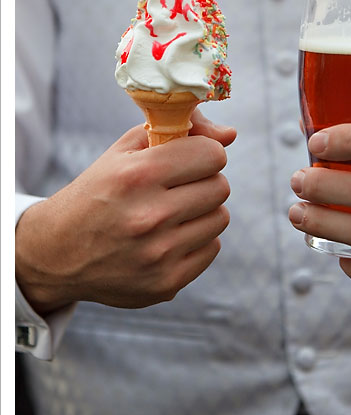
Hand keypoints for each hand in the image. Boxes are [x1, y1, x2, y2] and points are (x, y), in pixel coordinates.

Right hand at [15, 111, 236, 314]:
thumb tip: (230, 134)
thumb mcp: (125, 151)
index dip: (205, 152)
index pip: (213, 155)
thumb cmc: (98, 193)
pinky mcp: (166, 284)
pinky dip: (196, 239)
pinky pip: (211, 248)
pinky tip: (169, 236)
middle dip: (204, 180)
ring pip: (220, 217)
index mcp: (138, 176)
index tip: (191, 157)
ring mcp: (159, 255)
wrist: (57, 253)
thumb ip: (179, 130)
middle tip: (180, 185)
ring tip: (174, 211)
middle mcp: (149, 216)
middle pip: (220, 186)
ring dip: (202, 210)